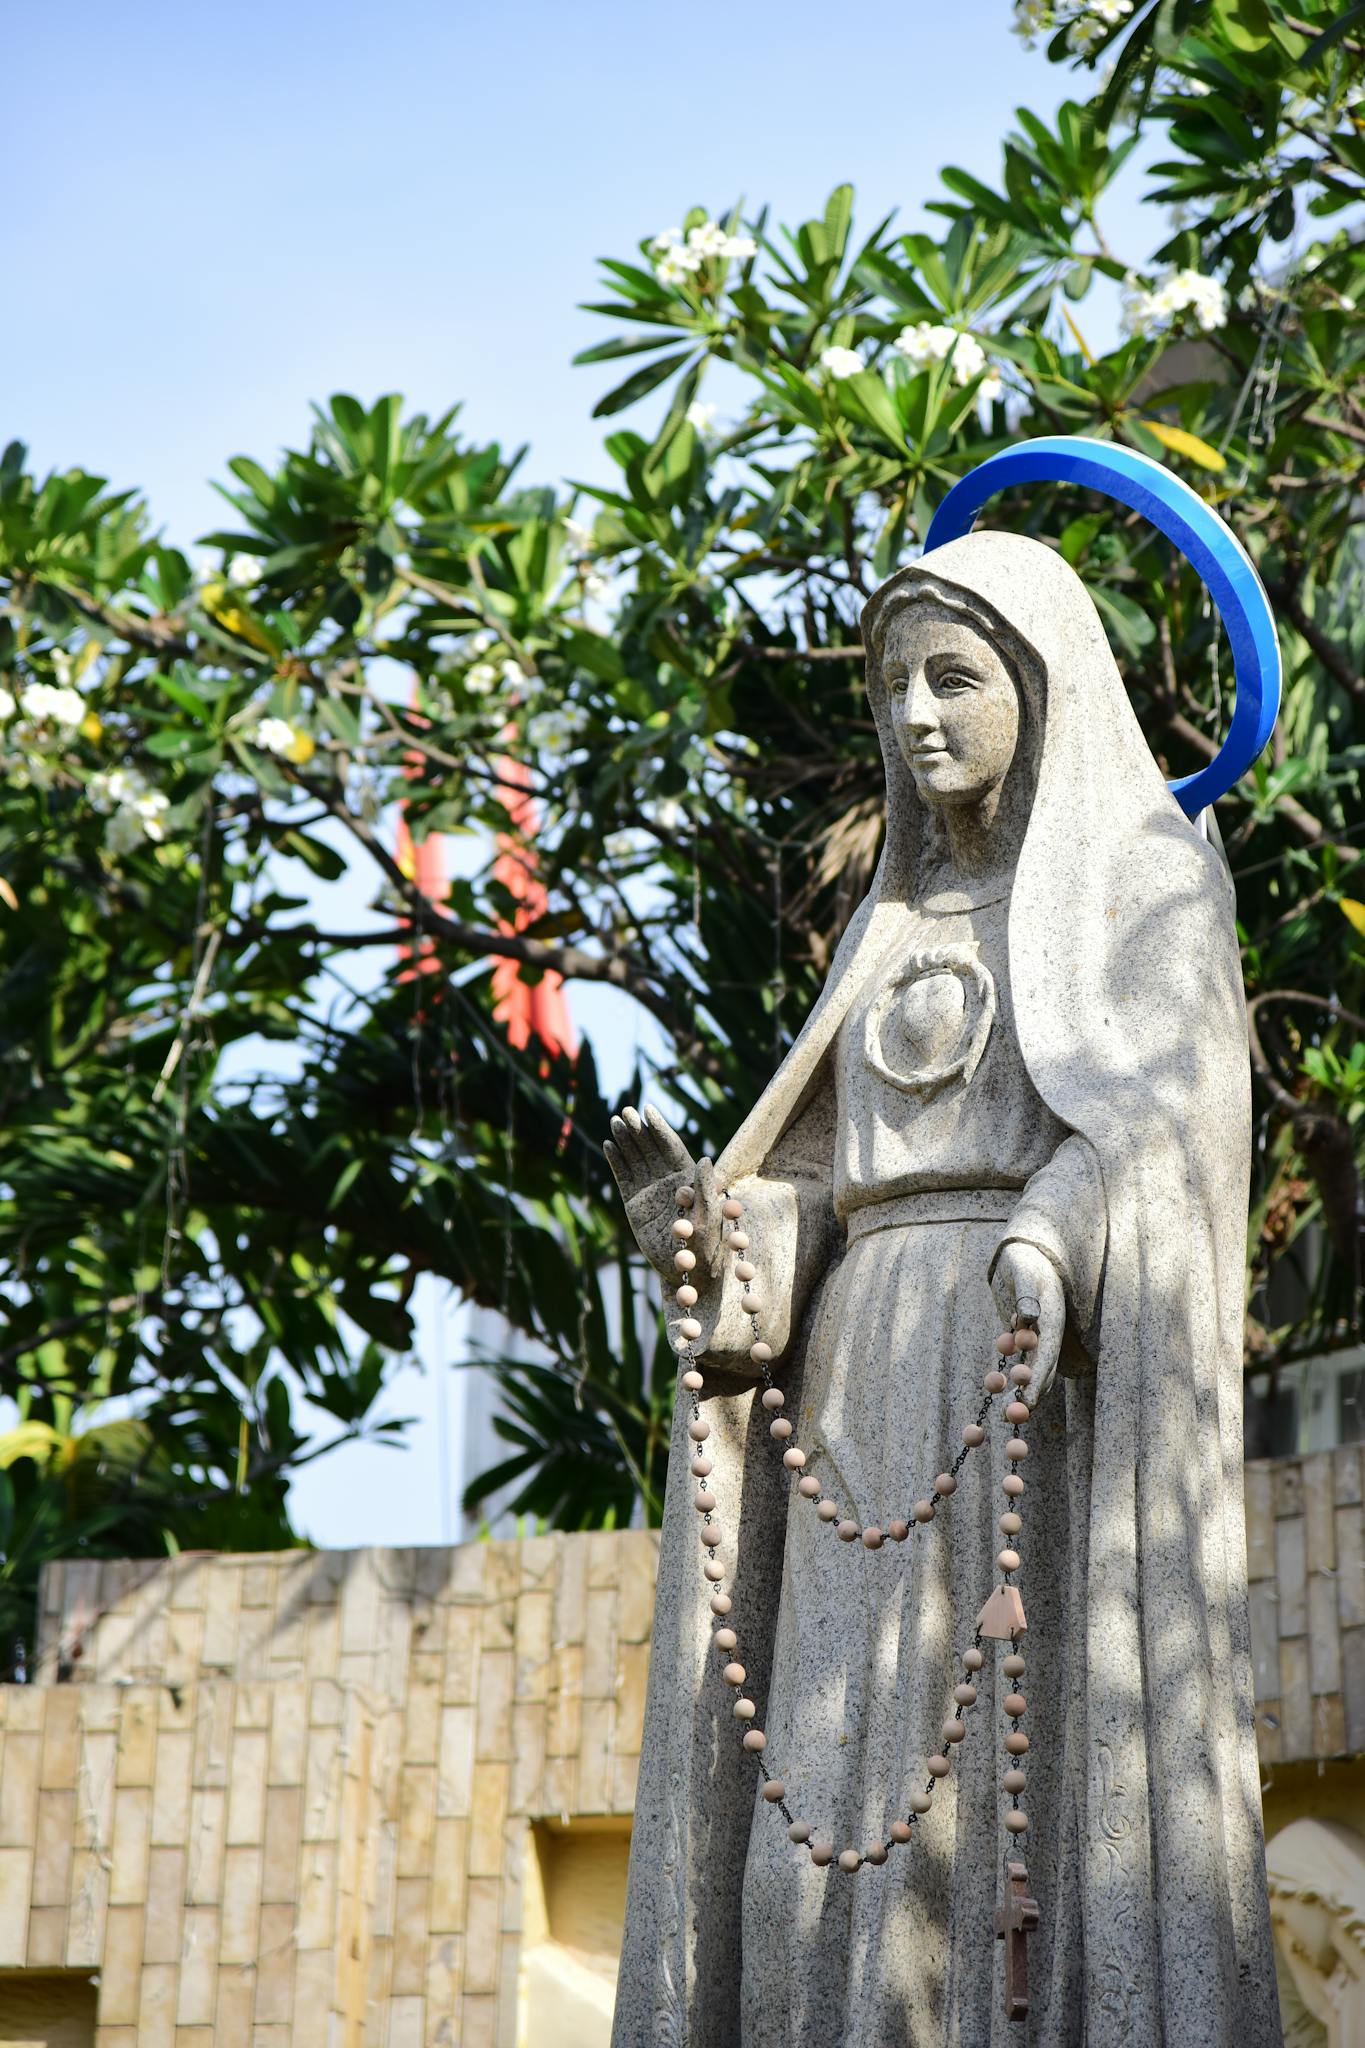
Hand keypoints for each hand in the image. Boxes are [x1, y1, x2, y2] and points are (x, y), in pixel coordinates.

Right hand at [604, 1105, 722, 1282]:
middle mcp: (668, 1181)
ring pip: (636, 1160)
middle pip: (650, 1149)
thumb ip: (705, 1189)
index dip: (659, 1128)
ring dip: (625, 1141)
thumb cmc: (706, 1246)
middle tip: (625, 1111)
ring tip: (614, 1121)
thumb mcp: (708, 1216)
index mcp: (687, 1178)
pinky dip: (616, 1162)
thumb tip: (706, 1159)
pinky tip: (608, 1145)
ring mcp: (650, 1192)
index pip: (671, 1147)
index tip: (648, 1109)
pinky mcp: (634, 1205)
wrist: (686, 1271)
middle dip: (638, 1130)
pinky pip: (624, 1178)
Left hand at [990, 1242, 1064, 1408]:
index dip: (1038, 1379)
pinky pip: (1014, 1359)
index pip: (1047, 1355)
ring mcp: (1033, 1335)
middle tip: (1011, 1416)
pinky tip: (991, 1385)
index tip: (1027, 1401)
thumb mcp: (1024, 1272)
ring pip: (1026, 1368)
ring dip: (1013, 1386)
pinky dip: (1004, 1371)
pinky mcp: (1020, 1334)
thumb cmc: (1023, 1259)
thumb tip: (1029, 1317)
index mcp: (1052, 1319)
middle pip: (1040, 1369)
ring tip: (1000, 1405)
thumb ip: (1026, 1295)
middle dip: (1027, 1393)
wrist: (1021, 1252)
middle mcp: (1046, 1331)